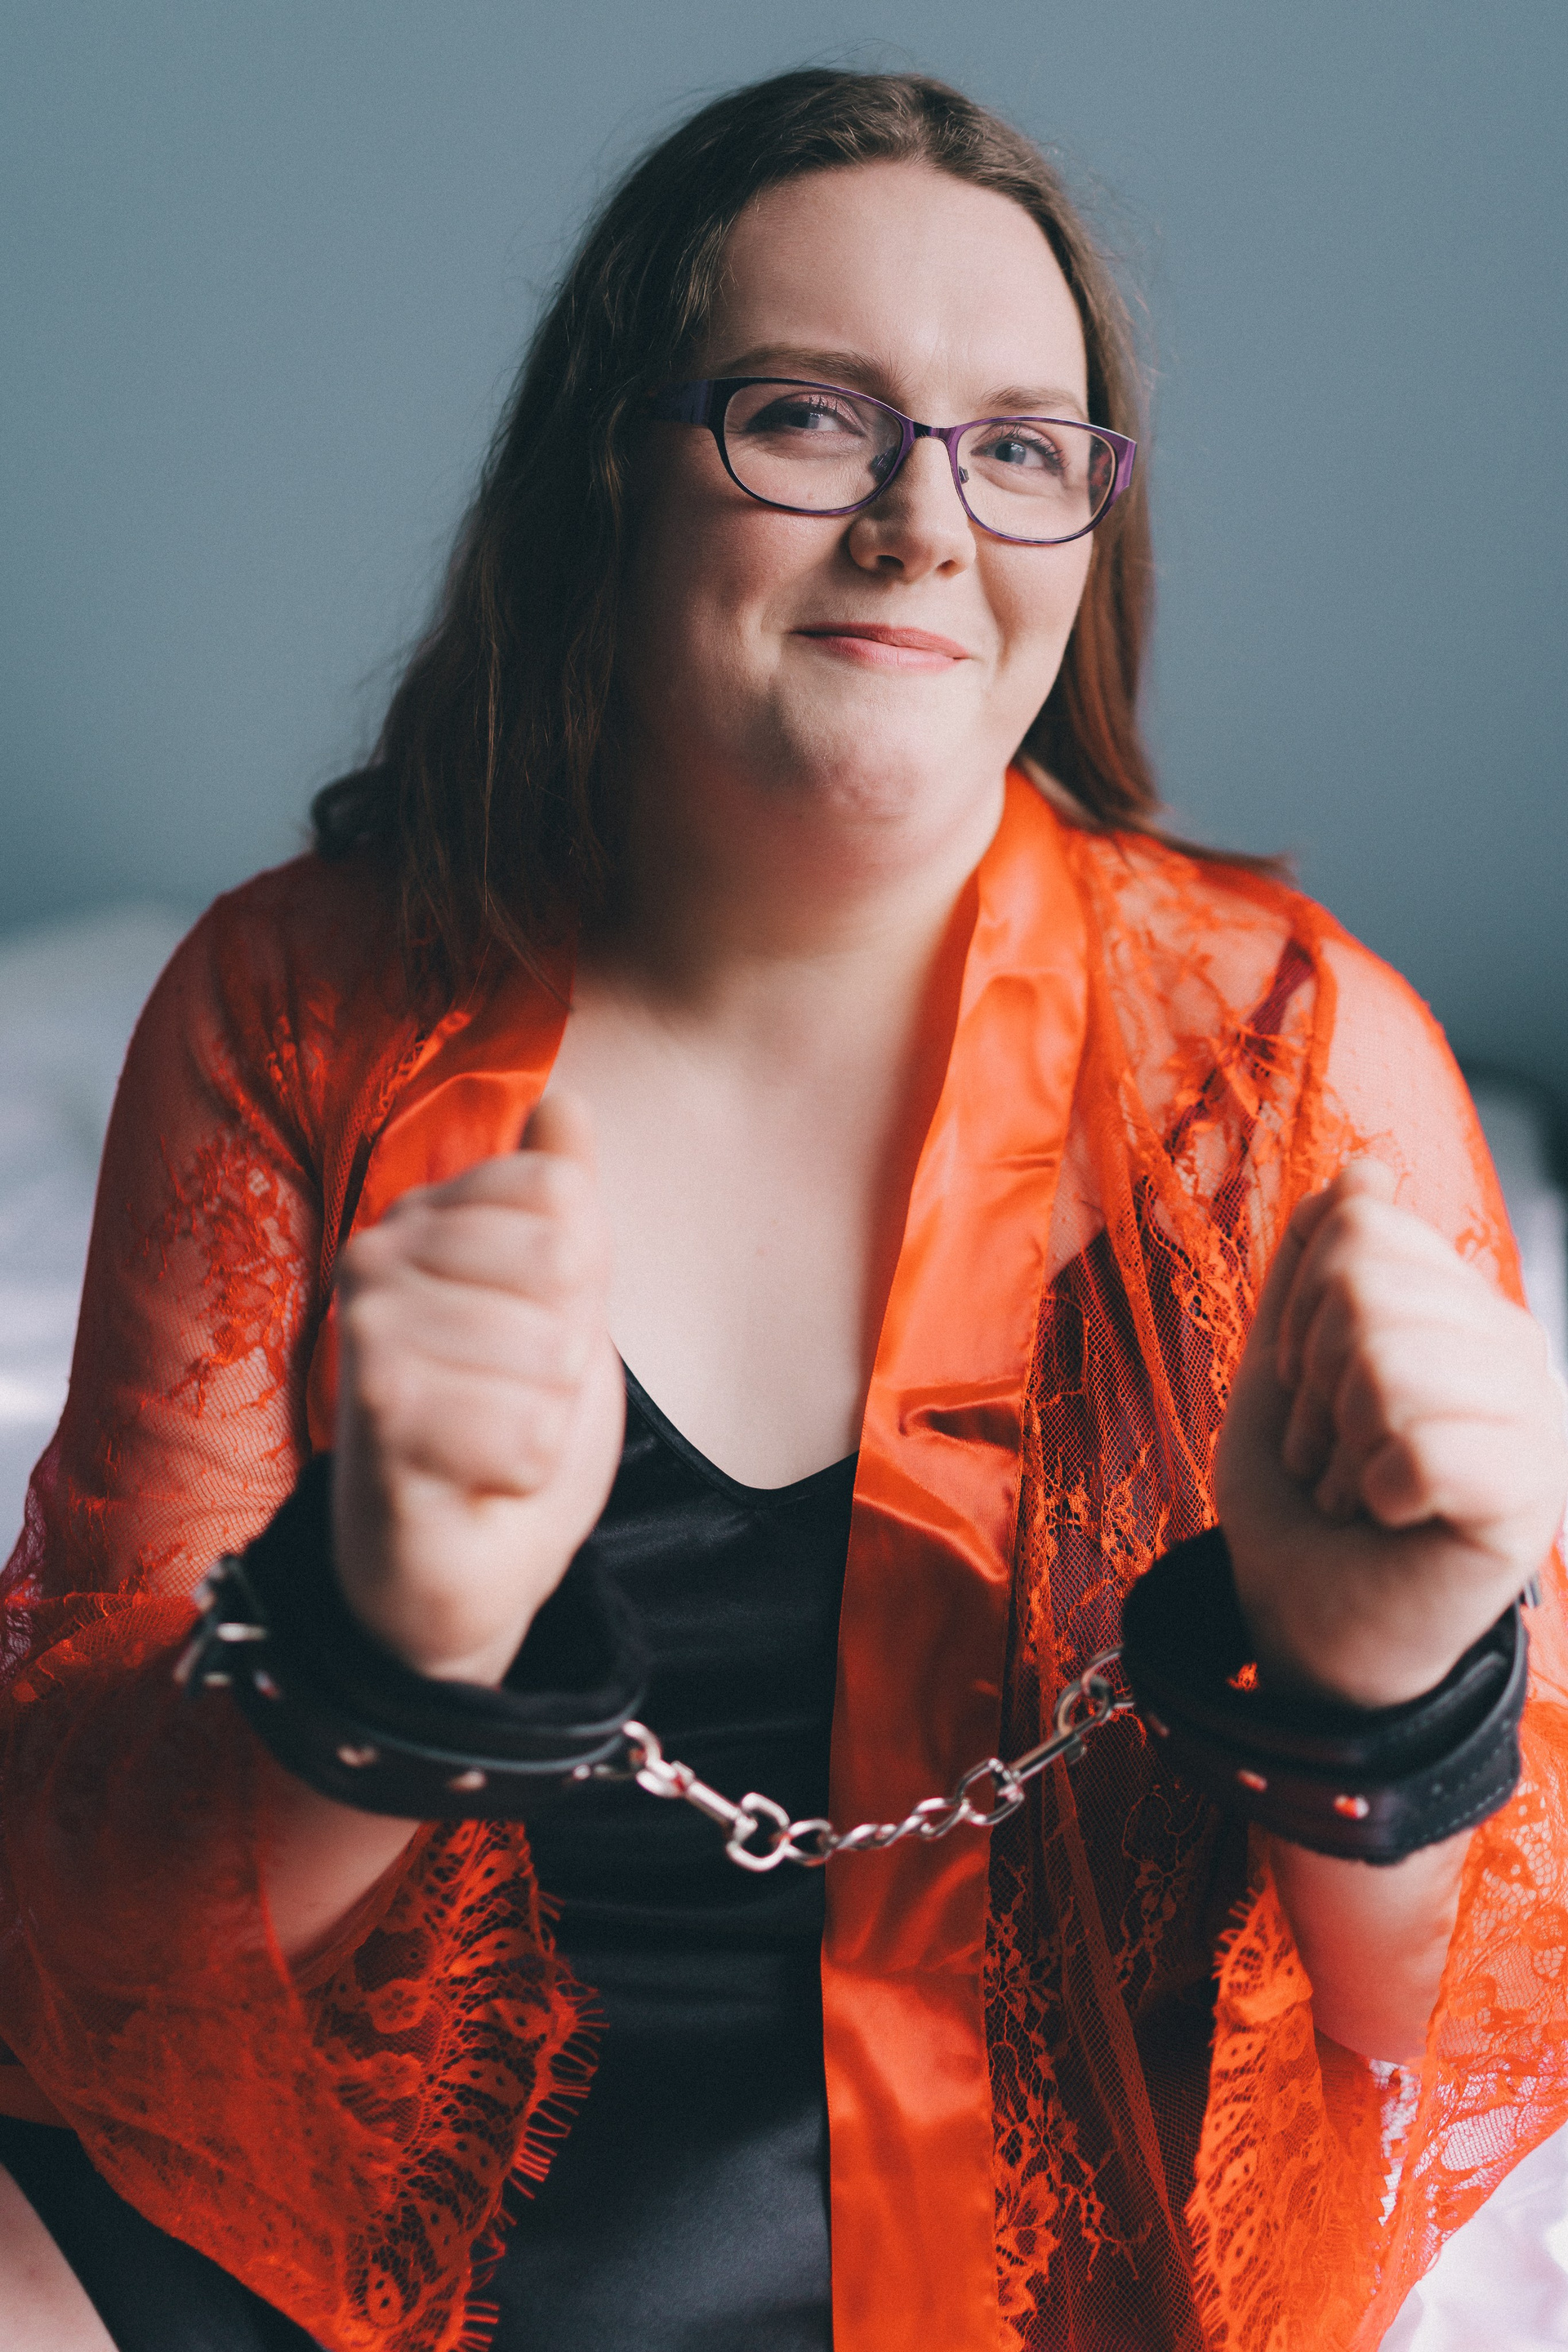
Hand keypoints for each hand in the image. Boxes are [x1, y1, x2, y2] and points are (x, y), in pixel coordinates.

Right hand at [331, 1092, 624, 1681]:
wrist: (458, 1556)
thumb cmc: (499, 1418)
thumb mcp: (554, 1299)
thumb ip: (557, 1201)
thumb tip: (564, 1103)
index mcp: (422, 1216)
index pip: (564, 1193)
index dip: (581, 1281)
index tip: (529, 1329)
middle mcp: (376, 1257)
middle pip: (565, 1265)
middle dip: (567, 1353)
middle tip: (510, 1394)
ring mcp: (367, 1336)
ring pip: (552, 1353)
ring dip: (546, 1418)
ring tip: (490, 1435)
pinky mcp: (378, 1422)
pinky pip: (530, 1432)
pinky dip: (525, 1473)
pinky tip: (477, 1479)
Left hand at [1216, 1161, 1566, 1706]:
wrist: (1312, 1624)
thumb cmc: (1303, 1498)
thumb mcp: (1282, 1360)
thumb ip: (1315, 1261)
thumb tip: (1368, 1167)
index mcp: (1457, 1303)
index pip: (1359, 1225)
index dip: (1298, 1314)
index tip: (1307, 1391)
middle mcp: (1512, 1345)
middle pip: (1365, 1288)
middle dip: (1311, 1384)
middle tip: (1329, 1453)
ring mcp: (1534, 1416)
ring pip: (1388, 1362)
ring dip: (1338, 1444)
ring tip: (1356, 1488)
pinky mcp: (1532, 1496)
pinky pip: (1420, 1447)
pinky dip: (1375, 1490)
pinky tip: (1391, 1515)